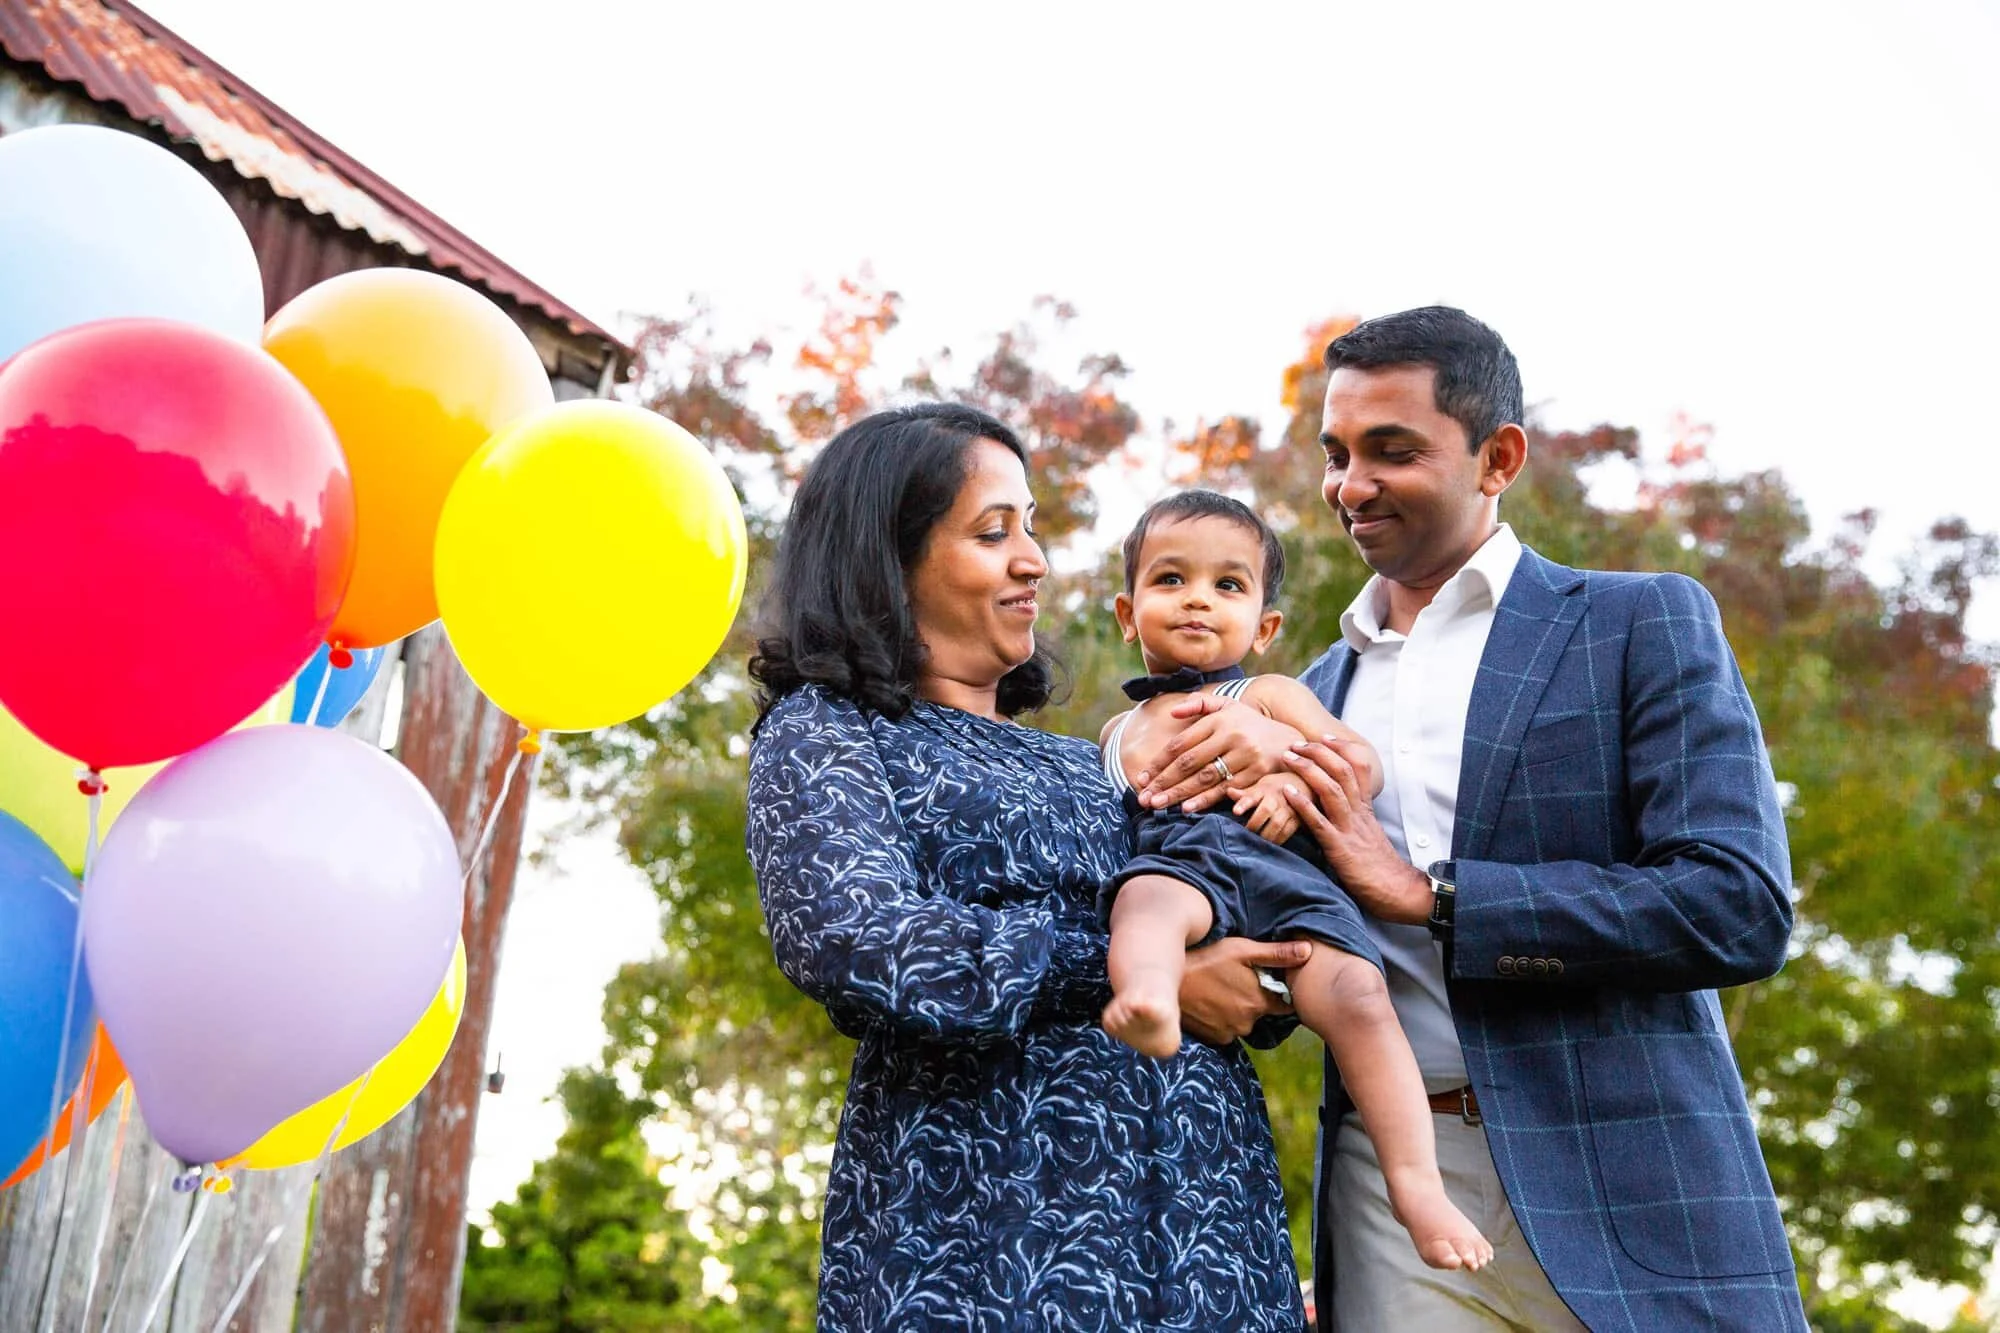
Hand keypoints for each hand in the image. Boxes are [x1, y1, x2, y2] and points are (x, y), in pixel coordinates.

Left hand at [1137, 697, 1302, 813]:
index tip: (1142, 778)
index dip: (1159, 762)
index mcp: (1219, 720)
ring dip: (1179, 793)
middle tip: (1144, 798)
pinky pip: (1225, 789)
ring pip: (1205, 778)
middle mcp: (1231, 736)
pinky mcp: (1256, 773)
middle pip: (1189, 763)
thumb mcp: (1227, 706)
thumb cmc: (1249, 724)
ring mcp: (1245, 755)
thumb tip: (1173, 712)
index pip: (1181, 744)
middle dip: (1164, 782)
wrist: (1289, 740)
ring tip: (1158, 805)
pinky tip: (1187, 808)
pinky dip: (1205, 800)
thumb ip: (1199, 704)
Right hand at [1178, 936, 1312, 1044]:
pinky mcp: (1212, 1039)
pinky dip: (1220, 1019)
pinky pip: (1225, 1030)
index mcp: (1259, 1001)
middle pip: (1260, 1012)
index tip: (1268, 982)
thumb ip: (1277, 954)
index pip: (1284, 1004)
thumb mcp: (1241, 949)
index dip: (1278, 993)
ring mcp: (1228, 1032)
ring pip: (1242, 1021)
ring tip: (1218, 990)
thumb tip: (1309, 951)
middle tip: (1234, 981)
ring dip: (1235, 1010)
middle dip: (1253, 999)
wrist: (1166, 981)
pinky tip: (1209, 1003)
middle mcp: (1247, 1022)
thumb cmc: (1205, 959)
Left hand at [1232, 773, 1306, 844]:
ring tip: (1257, 842)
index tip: (1235, 811)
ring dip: (1265, 835)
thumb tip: (1228, 791)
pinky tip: (1270, 844)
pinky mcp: (1297, 819)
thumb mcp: (1261, 786)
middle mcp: (1276, 798)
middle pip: (1265, 810)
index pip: (1251, 796)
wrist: (1303, 785)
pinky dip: (1277, 840)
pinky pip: (1287, 832)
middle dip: (1254, 824)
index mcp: (1264, 790)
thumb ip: (1245, 793)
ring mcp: (1288, 809)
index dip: (1243, 804)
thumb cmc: (1275, 787)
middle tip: (1246, 833)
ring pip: (1276, 824)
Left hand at [1281, 737, 1430, 924]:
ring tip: (1289, 757)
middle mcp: (1359, 812)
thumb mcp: (1368, 833)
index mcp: (1366, 808)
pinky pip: (1319, 821)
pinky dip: (1302, 804)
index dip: (1341, 749)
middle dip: (1319, 752)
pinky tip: (1286, 792)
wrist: (1396, 890)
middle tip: (1299, 743)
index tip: (1323, 737)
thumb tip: (1335, 804)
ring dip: (1308, 770)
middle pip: (1343, 771)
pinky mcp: (1339, 848)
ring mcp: (1349, 828)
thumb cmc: (1379, 865)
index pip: (1359, 768)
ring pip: (1332, 789)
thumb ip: (1355, 816)